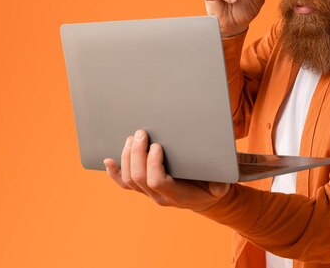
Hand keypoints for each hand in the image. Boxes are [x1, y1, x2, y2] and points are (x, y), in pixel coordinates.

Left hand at [104, 130, 229, 211]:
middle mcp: (159, 196)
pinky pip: (124, 183)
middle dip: (137, 153)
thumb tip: (218, 184)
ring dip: (127, 157)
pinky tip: (108, 161)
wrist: (204, 196)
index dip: (153, 164)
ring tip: (131, 138)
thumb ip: (220, 185)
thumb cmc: (212, 185)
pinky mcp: (143, 187)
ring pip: (128, 179)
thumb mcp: (221, 185)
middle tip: (141, 133)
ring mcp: (149, 193)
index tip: (157, 146)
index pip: (157, 181)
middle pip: (138, 177)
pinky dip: (114, 172)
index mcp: (176, 195)